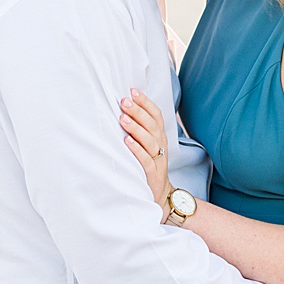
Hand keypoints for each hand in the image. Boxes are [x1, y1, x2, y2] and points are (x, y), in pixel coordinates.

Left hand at [120, 88, 170, 213]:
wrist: (159, 193)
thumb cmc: (148, 163)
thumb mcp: (147, 143)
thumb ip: (140, 127)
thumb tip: (124, 106)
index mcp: (159, 135)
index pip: (156, 114)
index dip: (145, 102)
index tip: (132, 91)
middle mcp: (160, 144)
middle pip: (152, 124)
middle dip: (138, 111)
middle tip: (123, 102)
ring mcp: (158, 159)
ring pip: (150, 140)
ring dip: (136, 128)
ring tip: (123, 119)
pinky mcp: (152, 173)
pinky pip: (146, 159)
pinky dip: (137, 150)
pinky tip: (127, 141)